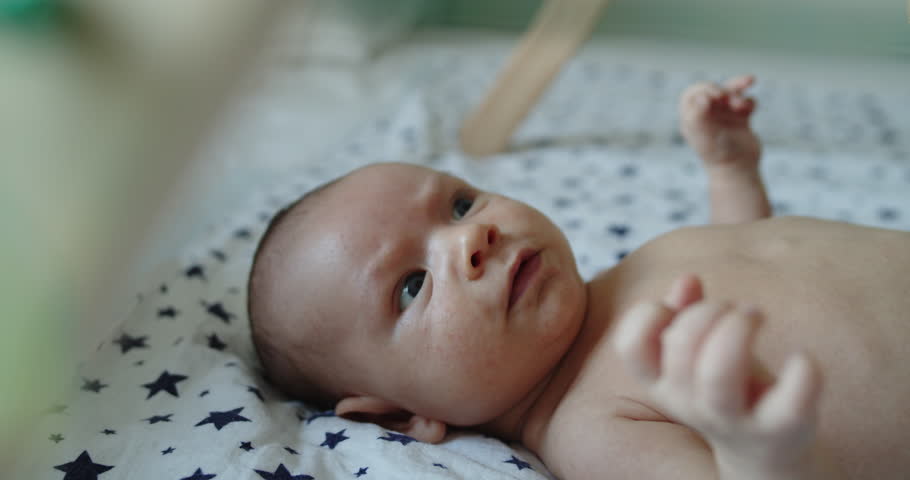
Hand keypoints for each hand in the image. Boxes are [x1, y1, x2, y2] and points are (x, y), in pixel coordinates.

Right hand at [613, 274, 822, 471]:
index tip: (677, 308)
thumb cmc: (726, 389)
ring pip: (719, 374)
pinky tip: (803, 358)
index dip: (648, 314)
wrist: (762, 453)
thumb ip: (684, 314)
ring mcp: (733, 419)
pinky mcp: (780, 428)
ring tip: (756, 316)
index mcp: (662, 382)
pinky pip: (788, 404)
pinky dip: (800, 375)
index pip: (631, 347)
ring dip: (739, 329)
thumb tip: (688, 280)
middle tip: (735, 308)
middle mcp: (689, 403)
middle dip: (709, 311)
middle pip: (682, 346)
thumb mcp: (696, 354)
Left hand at [679, 75, 760, 170]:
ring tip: (743, 106)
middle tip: (727, 98)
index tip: (716, 96)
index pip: (693, 94)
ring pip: (731, 92)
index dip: (705, 89)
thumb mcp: (704, 136)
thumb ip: (699, 116)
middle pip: (713, 90)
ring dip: (738, 93)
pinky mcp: (740, 118)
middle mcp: (706, 114)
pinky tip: (750, 110)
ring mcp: (724, 115)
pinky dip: (749, 102)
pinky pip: (746, 101)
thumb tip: (701, 97)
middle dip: (723, 91)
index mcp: (692, 118)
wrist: (737, 171)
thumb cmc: (717, 155)